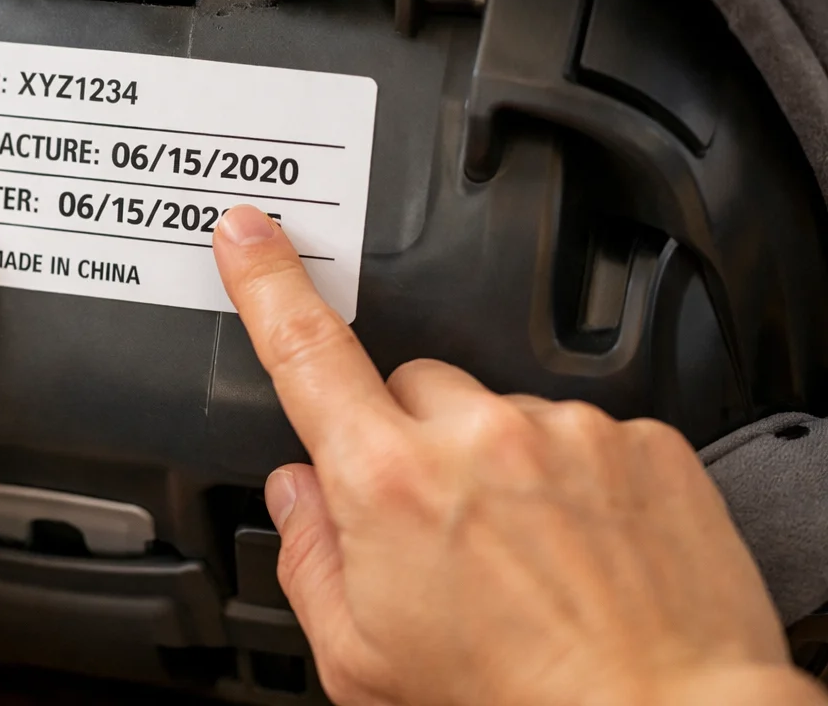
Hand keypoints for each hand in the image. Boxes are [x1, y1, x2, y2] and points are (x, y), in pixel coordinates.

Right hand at [212, 206, 823, 705]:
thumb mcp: (360, 659)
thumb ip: (307, 561)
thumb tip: (297, 496)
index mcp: (389, 483)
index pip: (307, 351)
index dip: (268, 282)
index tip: (250, 233)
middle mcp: (478, 437)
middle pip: (412, 384)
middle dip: (408, 435)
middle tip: (438, 520)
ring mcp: (566, 430)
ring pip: (500, 408)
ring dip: (497, 458)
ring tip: (527, 550)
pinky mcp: (640, 440)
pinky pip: (580, 431)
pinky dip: (572, 476)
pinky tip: (581, 544)